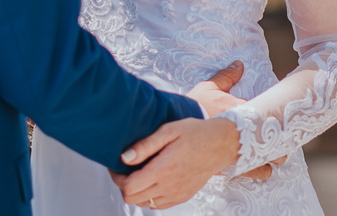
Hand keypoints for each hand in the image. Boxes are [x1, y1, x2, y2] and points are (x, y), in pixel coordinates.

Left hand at [108, 118, 237, 207]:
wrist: (220, 144)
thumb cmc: (195, 133)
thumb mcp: (169, 131)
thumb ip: (145, 145)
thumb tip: (124, 157)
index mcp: (164, 169)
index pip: (129, 187)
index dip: (117, 178)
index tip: (116, 166)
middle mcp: (170, 186)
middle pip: (133, 198)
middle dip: (123, 185)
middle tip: (124, 169)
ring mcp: (177, 195)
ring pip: (144, 204)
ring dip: (136, 191)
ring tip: (138, 173)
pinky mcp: (182, 197)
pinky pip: (158, 205)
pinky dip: (149, 196)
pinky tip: (151, 180)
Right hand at [184, 60, 285, 181]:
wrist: (173, 130)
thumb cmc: (193, 108)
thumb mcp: (208, 88)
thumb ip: (226, 76)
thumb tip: (239, 64)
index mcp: (243, 112)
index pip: (267, 112)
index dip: (272, 114)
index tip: (279, 115)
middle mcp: (245, 134)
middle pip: (274, 138)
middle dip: (280, 139)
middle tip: (282, 137)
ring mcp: (240, 152)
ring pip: (269, 159)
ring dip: (273, 158)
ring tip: (276, 156)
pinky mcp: (233, 167)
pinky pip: (255, 172)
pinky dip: (261, 170)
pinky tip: (263, 169)